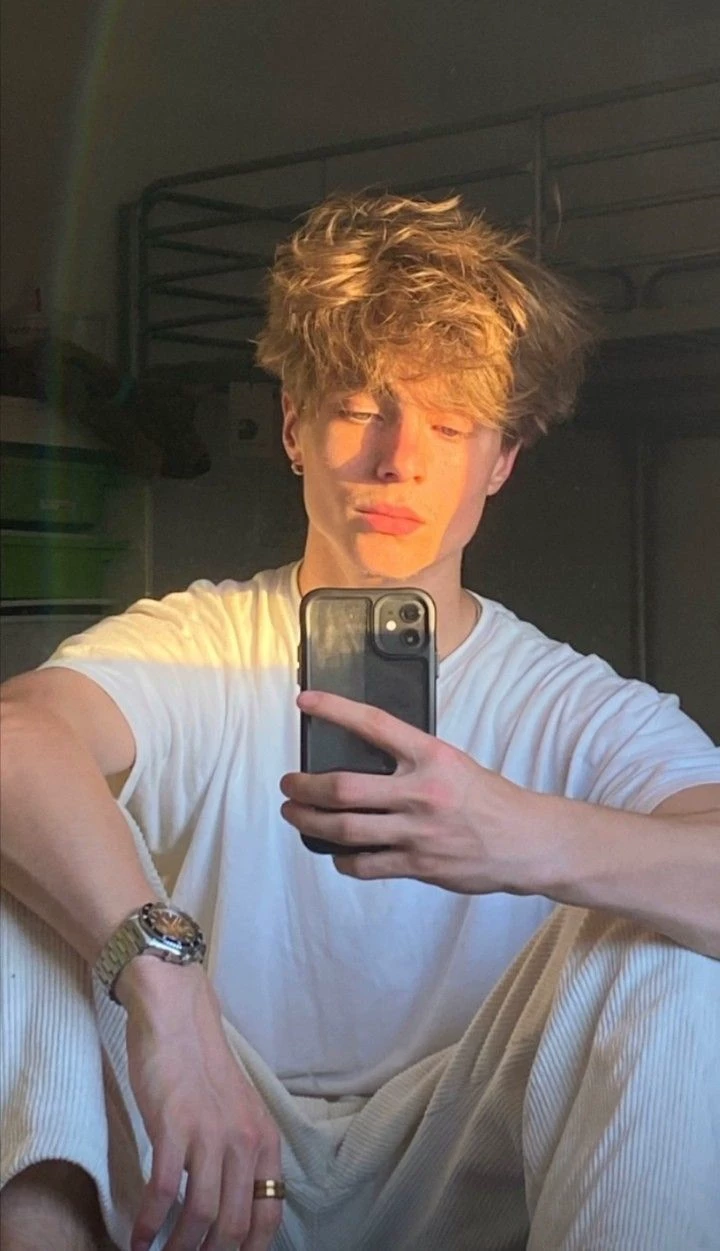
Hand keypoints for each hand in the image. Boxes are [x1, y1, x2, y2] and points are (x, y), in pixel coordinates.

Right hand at [117, 958, 282, 1250]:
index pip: (268, 1214)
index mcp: (264, 1139)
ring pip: (201, 1217)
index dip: (250, 1250)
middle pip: (234, 1226)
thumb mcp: (237, 1109)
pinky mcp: (173, 1126)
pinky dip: (148, 1224)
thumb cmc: (200, 1064)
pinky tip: (137, 1239)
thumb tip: (233, 1206)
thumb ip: (240, 1152)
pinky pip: (164, 1192)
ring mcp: (209, 1134)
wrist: (176, 1015)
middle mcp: (243, 1140)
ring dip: (178, 1249)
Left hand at [281, 690, 538, 894]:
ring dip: (310, 822)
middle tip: (290, 784)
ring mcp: (418, 832)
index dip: (335, 710)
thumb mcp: (453, 762)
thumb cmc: (488, 799)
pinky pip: (366, 865)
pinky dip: (343, 858)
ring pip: (346, 829)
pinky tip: (336, 852)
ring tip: (295, 814)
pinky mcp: (419, 865)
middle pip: (344, 788)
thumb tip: (365, 755)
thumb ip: (412, 759)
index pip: (374, 724)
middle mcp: (421, 792)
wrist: (525, 841)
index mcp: (432, 756)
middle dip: (305, 787)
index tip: (306, 702)